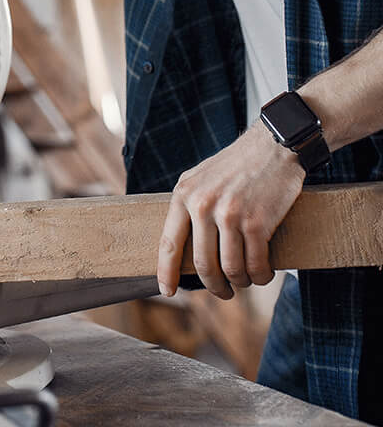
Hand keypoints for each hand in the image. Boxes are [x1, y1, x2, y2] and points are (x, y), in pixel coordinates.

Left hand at [156, 124, 304, 299]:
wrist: (273, 146)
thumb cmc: (236, 166)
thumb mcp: (200, 178)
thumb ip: (189, 205)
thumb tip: (180, 244)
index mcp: (184, 194)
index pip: (169, 242)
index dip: (166, 271)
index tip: (167, 291)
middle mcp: (202, 205)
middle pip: (203, 264)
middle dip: (214, 285)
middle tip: (223, 292)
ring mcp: (229, 214)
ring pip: (231, 269)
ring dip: (240, 282)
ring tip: (246, 279)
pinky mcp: (257, 223)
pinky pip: (256, 265)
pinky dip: (261, 276)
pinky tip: (263, 272)